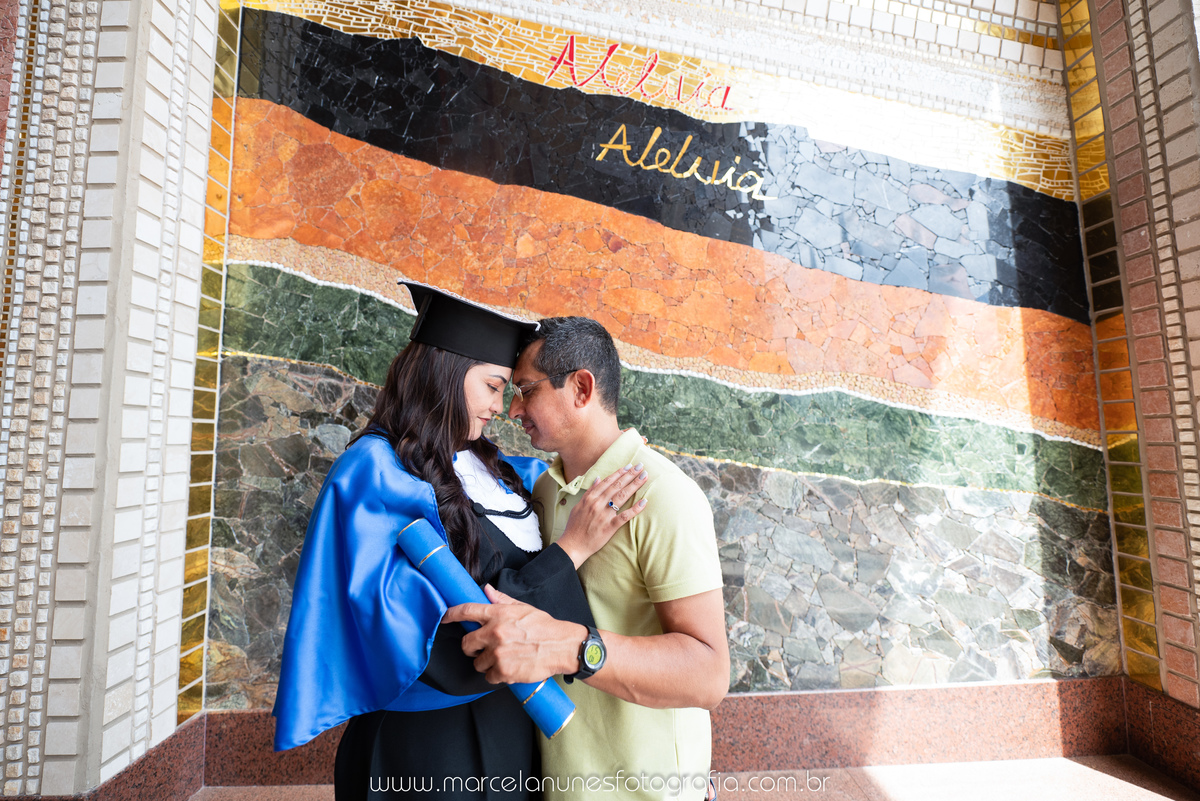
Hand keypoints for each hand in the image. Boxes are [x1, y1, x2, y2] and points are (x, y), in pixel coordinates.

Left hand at [443, 585, 585, 683]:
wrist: (562, 646)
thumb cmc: (544, 627)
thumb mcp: (522, 608)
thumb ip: (501, 600)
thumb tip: (485, 589)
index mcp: (498, 614)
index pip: (466, 611)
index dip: (451, 615)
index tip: (444, 618)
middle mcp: (495, 633)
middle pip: (467, 644)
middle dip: (472, 648)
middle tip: (482, 649)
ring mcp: (498, 653)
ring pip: (478, 663)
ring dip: (487, 663)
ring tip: (504, 658)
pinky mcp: (504, 671)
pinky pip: (489, 677)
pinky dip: (497, 675)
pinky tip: (510, 668)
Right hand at [556, 464, 648, 568]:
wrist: (572, 545)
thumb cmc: (574, 526)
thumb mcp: (578, 506)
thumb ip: (589, 492)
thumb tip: (598, 478)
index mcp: (590, 498)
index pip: (607, 481)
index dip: (619, 472)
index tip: (629, 465)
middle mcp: (597, 504)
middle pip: (617, 486)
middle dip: (630, 475)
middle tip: (641, 466)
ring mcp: (604, 515)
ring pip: (621, 497)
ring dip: (634, 485)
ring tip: (644, 476)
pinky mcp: (609, 527)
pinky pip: (625, 516)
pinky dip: (635, 509)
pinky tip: (644, 502)